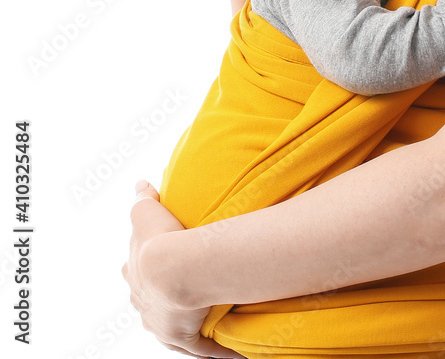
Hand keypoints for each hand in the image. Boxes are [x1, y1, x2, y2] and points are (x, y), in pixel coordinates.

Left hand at [122, 180, 242, 357]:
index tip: (151, 263)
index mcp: (136, 275)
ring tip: (198, 319)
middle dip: (157, 299)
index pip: (135, 271)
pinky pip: (201, 348)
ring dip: (183, 324)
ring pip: (170, 328)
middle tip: (177, 292)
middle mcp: (144, 304)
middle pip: (148, 302)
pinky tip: (227, 352)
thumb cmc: (160, 238)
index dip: (143, 267)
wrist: (174, 269)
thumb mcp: (145, 212)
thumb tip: (140, 184)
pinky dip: (213, 349)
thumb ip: (143, 198)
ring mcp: (162, 324)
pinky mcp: (183, 337)